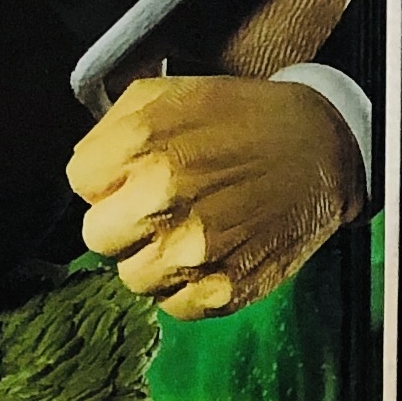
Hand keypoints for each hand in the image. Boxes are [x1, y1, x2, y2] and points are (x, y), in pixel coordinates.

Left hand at [67, 73, 364, 318]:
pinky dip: (187, 287)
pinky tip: (211, 254)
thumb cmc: (242, 120)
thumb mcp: (170, 94)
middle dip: (123, 221)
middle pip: (96, 236)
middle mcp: (162, 197)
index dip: (108, 179)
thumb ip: (112, 127)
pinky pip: (173, 306)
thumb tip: (86, 171)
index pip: (80, 182)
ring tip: (188, 230)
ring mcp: (192, 250)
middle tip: (159, 207)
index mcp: (143, 142)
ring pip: (131, 277)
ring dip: (153, 258)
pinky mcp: (222, 289)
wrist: (321, 151)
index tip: (135, 175)